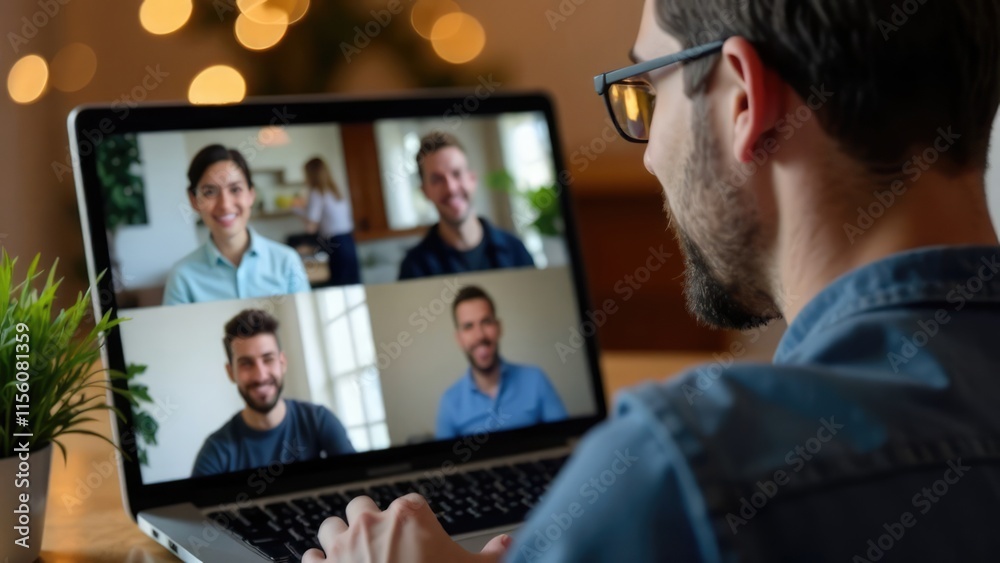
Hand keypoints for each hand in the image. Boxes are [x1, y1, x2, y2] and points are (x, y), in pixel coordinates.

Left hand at [301, 493, 511, 562]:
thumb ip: (494, 555)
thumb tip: (508, 543)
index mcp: (409, 515)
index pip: (409, 503)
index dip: (413, 519)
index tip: (417, 537)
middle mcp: (373, 523)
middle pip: (362, 506)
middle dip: (369, 521)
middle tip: (381, 542)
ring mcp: (344, 546)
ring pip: (331, 526)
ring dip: (339, 537)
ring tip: (352, 554)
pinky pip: (310, 556)